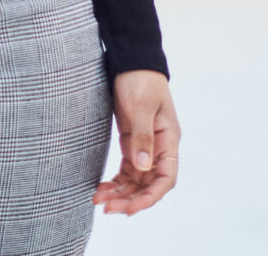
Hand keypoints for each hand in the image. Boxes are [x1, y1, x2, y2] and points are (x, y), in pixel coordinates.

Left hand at [93, 69, 179, 216]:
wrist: (131, 59)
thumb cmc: (140, 78)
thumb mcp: (141, 105)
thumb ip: (142, 136)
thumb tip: (144, 167)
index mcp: (168, 140)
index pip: (165, 179)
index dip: (150, 197)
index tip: (130, 208)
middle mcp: (159, 147)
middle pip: (148, 184)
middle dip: (129, 199)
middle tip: (106, 208)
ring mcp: (145, 146)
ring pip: (136, 180)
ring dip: (120, 192)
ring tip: (98, 200)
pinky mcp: (131, 141)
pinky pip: (126, 170)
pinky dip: (115, 181)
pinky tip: (102, 188)